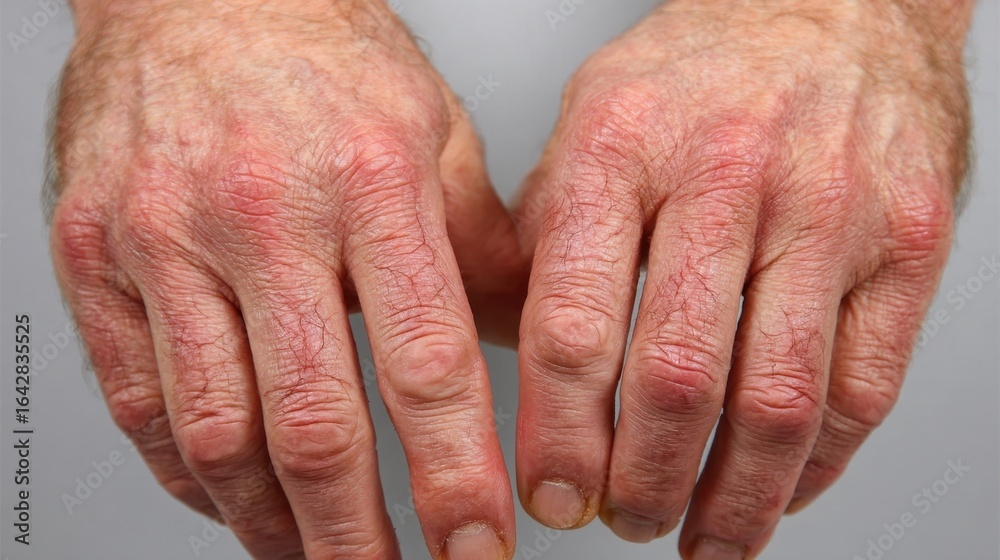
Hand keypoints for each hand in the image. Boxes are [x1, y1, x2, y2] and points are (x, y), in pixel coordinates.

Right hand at [49, 1, 524, 557]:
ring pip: (217, 431)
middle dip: (358, 535)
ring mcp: (165, 240)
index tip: (479, 543)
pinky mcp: (96, 258)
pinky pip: (139, 399)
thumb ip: (480, 247)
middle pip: (313, 424)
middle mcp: (262, 215)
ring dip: (272, 522)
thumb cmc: (322, 57)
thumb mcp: (432, 131)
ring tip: (314, 556)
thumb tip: (530, 347)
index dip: (455, 474)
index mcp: (367, 181)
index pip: (424, 364)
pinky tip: (229, 498)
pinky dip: (188, 472)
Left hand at [513, 0, 970, 556]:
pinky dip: (817, 464)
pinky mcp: (907, 245)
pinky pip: (863, 388)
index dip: (559, 435)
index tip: (550, 493)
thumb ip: (544, 238)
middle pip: (678, 379)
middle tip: (626, 521)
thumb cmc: (698, 77)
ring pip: (779, 403)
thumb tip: (505, 359)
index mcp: (623, 148)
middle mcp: (728, 176)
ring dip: (734, 500)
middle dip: (645, 484)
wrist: (834, 9)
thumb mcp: (588, 125)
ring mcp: (829, 211)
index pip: (575, 325)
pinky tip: (779, 487)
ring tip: (701, 537)